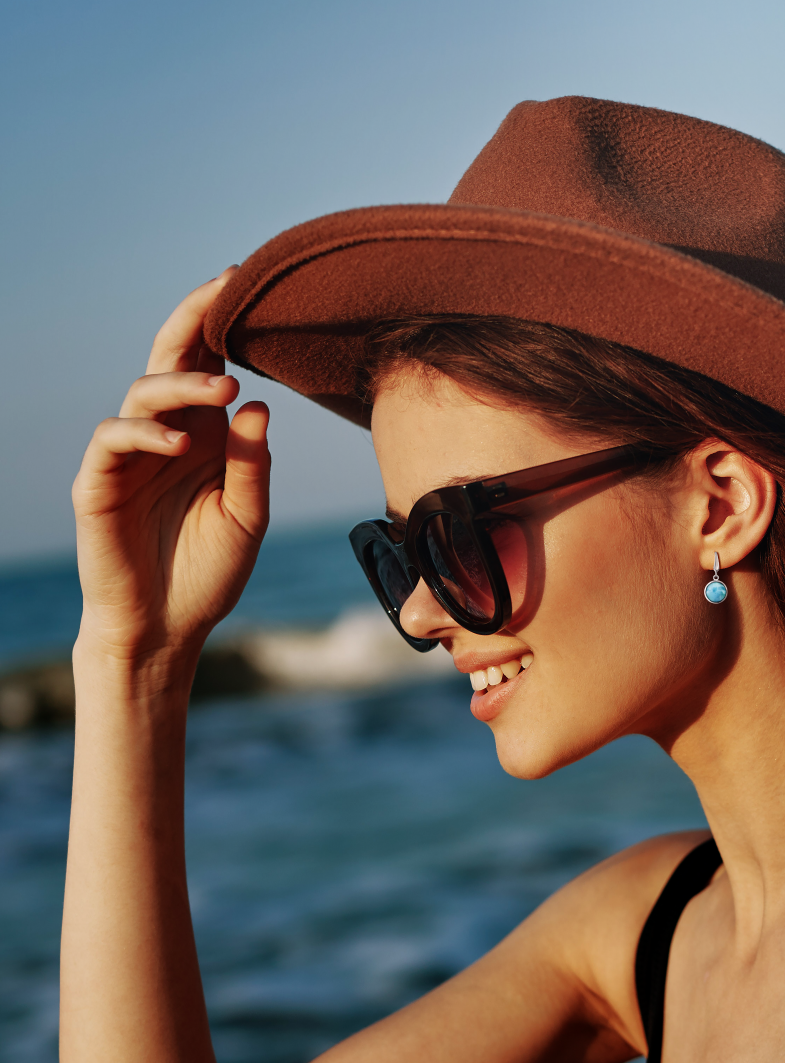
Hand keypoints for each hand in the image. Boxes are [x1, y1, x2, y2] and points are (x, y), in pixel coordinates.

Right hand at [72, 270, 270, 666]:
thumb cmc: (208, 572)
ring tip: (224, 388)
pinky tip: (180, 445)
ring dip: (182, 383)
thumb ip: (252, 464)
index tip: (250, 287)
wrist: (166, 628)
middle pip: (172, 360)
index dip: (223, 327)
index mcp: (205, 436)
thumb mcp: (247, 517)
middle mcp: (167, 436)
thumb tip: (259, 405)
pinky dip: (145, 434)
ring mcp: (130, 457)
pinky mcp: (98, 483)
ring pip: (143, 394)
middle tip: (225, 287)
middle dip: (195, 319)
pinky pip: (112, 440)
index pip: (211, 367)